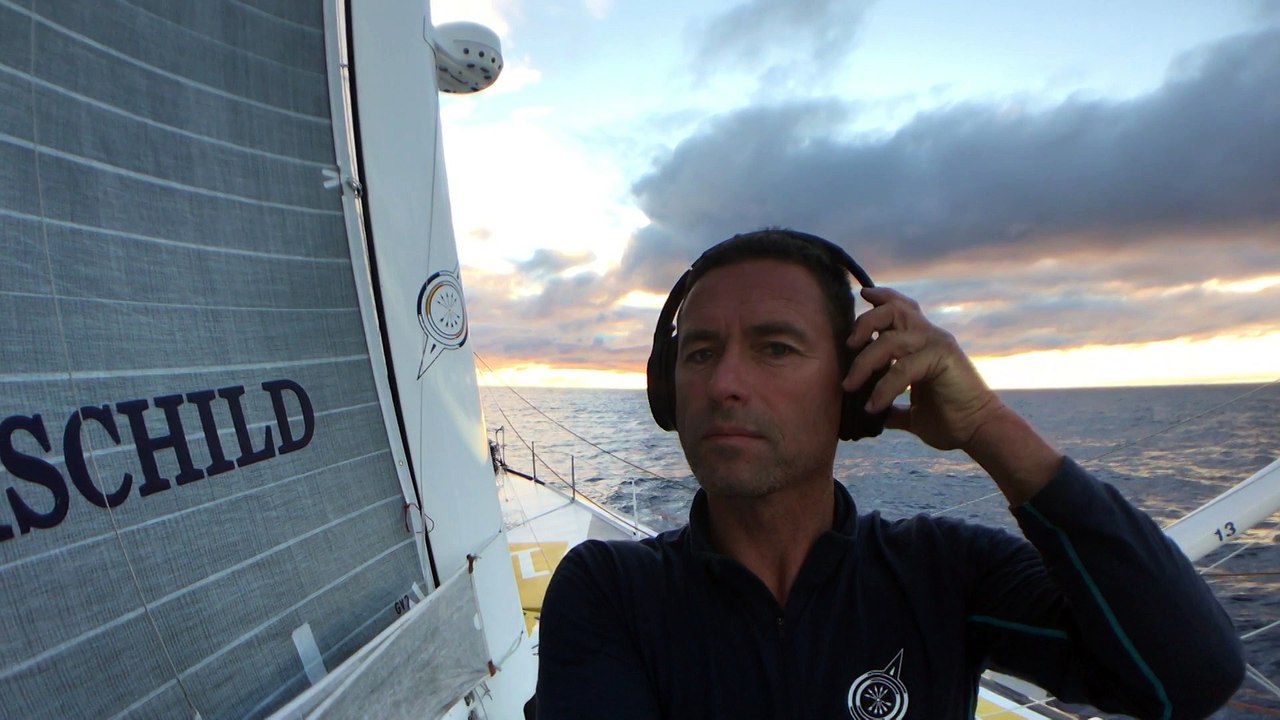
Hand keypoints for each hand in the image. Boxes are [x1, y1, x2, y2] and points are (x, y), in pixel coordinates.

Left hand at [842, 287, 1004, 451]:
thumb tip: (868, 411)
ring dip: (864, 361)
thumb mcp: (912, 409)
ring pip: (890, 339)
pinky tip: (873, 407)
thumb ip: (892, 403)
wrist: (979, 432)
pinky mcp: (942, 359)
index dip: (882, 298)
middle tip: (849, 345)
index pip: (901, 307)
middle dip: (865, 322)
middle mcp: (930, 337)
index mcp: (923, 342)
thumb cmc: (949, 420)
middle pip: (893, 310)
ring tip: (850, 385)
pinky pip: (902, 369)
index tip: (863, 294)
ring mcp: (937, 345)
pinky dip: (883, 389)